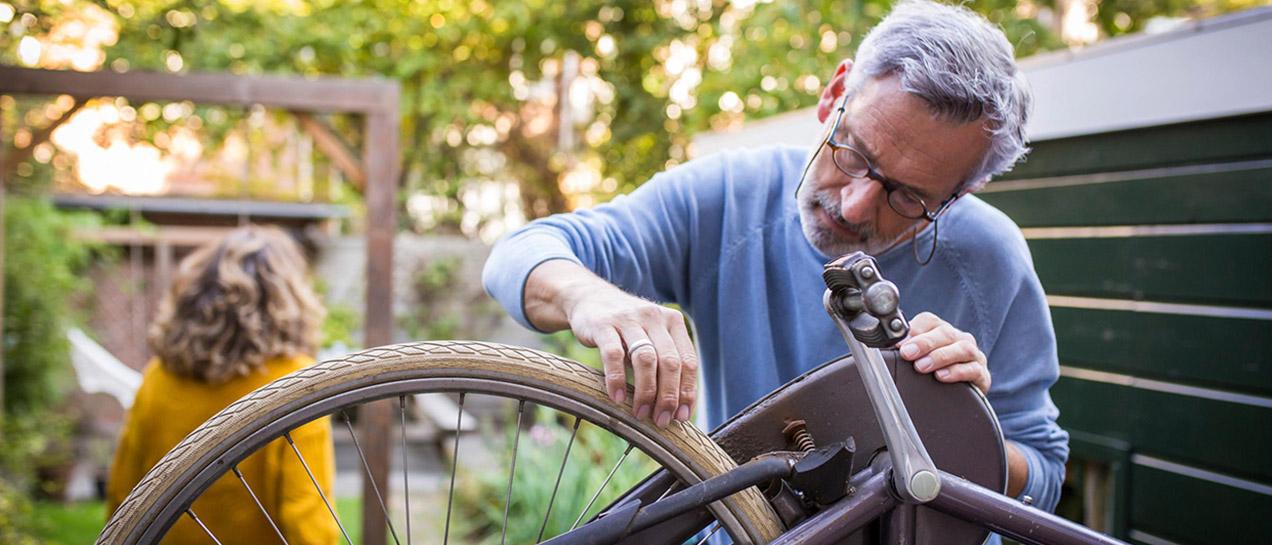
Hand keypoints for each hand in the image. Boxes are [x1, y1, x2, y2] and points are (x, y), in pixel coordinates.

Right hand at [564, 287, 697, 427]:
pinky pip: (613, 356)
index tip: (681, 416)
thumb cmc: (625, 327)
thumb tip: (676, 407)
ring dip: (646, 392)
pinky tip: (617, 398)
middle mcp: (654, 317)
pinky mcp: (603, 325)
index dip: (687, 391)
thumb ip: (664, 361)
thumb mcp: (651, 336)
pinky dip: (617, 380)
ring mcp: (628, 319)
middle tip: (662, 420)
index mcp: (673, 321)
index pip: (688, 361)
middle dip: (668, 397)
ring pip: (646, 360)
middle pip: (670, 362)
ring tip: (641, 414)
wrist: (589, 297)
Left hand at [897, 312, 989, 393]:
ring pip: (962, 348)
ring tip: (922, 367)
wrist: (957, 397)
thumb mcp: (917, 358)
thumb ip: (905, 349)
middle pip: (945, 333)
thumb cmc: (933, 373)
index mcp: (940, 330)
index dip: (913, 330)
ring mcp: (973, 355)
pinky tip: (942, 376)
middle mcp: (958, 339)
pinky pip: (973, 369)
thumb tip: (887, 346)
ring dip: (940, 356)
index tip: (899, 344)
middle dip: (924, 343)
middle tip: (907, 354)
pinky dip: (957, 372)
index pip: (928, 320)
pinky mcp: (981, 374)